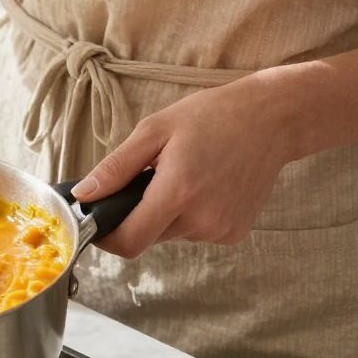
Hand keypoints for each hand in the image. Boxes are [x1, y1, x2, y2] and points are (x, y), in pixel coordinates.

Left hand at [69, 76, 294, 257]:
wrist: (272, 119)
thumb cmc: (212, 116)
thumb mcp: (155, 130)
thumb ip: (116, 167)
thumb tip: (84, 195)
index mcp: (177, 192)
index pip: (129, 242)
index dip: (106, 237)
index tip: (97, 221)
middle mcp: (201, 219)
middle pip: (149, 237)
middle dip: (138, 215)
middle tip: (149, 178)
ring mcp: (221, 230)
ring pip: (172, 234)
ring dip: (167, 213)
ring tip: (185, 175)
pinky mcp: (235, 234)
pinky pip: (197, 232)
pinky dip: (191, 215)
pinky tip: (206, 185)